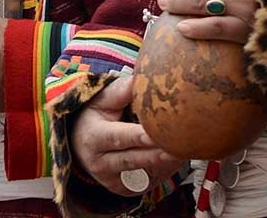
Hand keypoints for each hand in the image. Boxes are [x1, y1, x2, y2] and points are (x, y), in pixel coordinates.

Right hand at [71, 76, 181, 196]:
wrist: (79, 145)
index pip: (120, 137)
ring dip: (168, 162)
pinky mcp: (125, 190)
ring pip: (146, 172)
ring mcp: (113, 180)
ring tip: (187, 147)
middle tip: (185, 143)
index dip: (140, 136)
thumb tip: (144, 76)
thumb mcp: (102, 100)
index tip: (160, 132)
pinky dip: (165, 169)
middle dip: (161, 152)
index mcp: (94, 138)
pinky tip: (175, 155)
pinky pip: (150, 181)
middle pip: (136, 158)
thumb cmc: (95, 116)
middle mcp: (100, 163)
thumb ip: (122, 90)